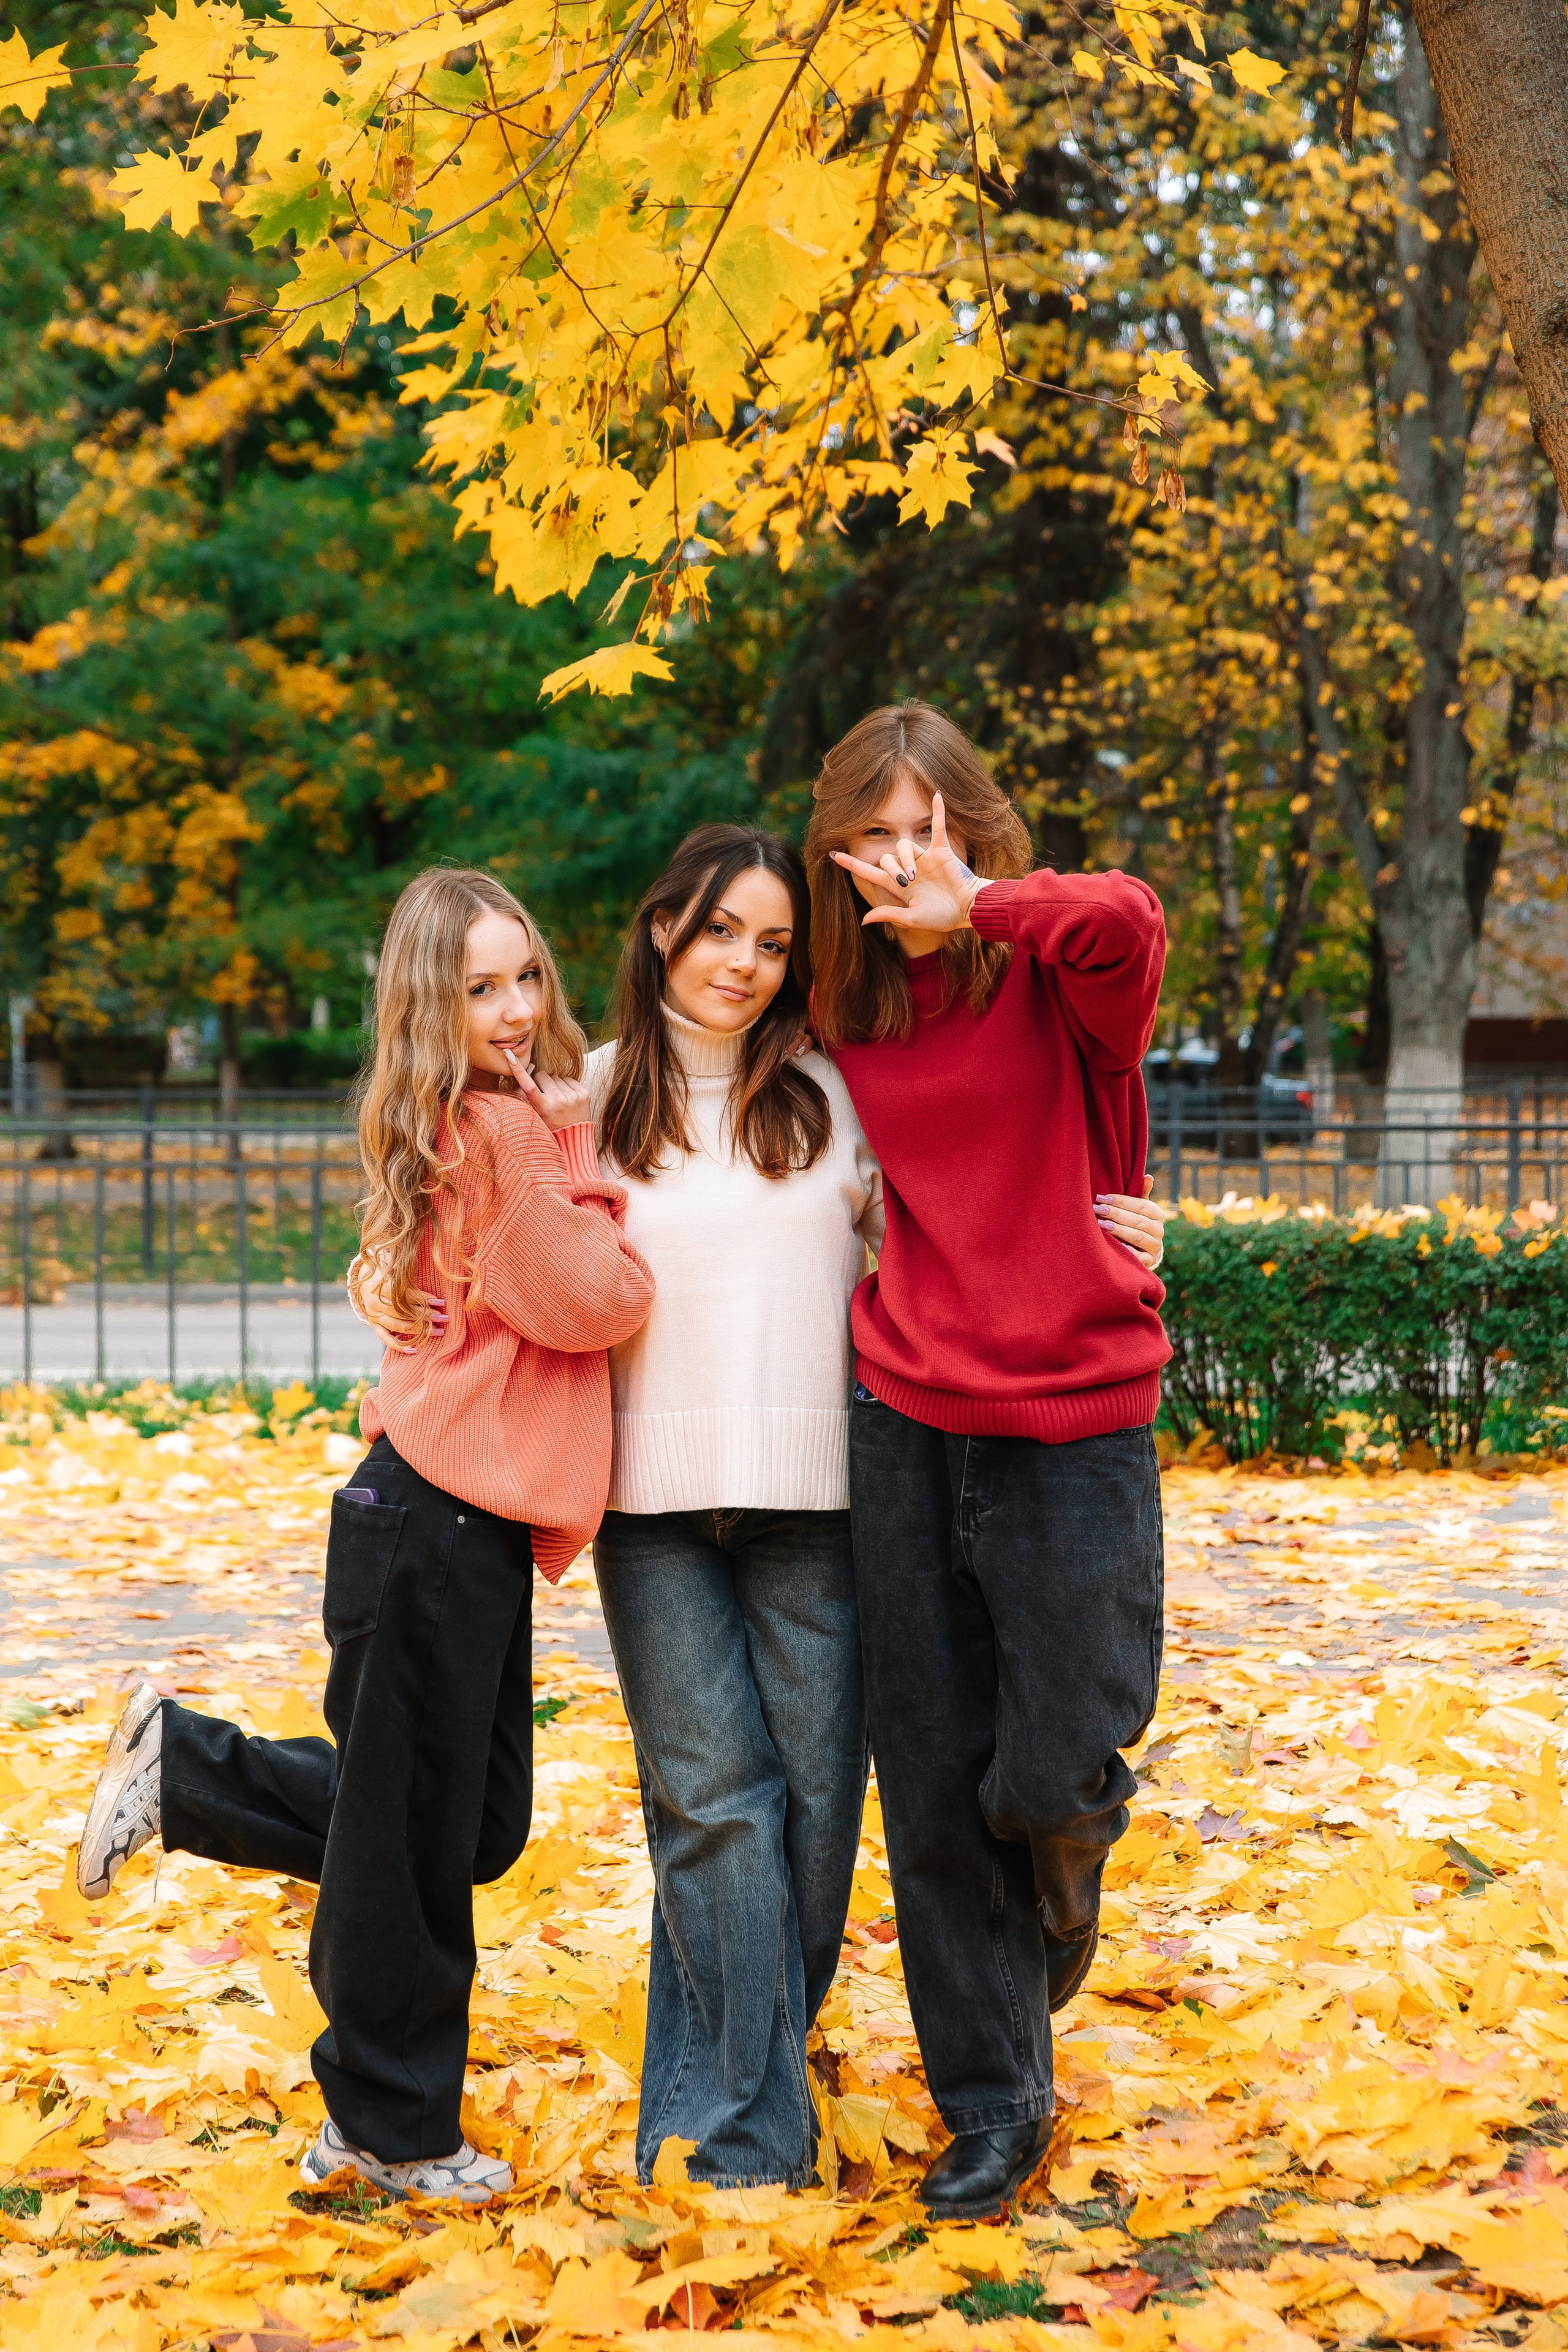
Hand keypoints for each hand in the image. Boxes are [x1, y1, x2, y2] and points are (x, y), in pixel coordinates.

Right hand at [356, 1260, 447, 1355]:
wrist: (367, 1284)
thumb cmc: (389, 1278)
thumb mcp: (401, 1278)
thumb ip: (417, 1289)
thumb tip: (439, 1302)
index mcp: (382, 1287)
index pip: (407, 1296)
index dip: (425, 1300)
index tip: (441, 1303)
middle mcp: (376, 1303)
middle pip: (404, 1312)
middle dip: (426, 1315)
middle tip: (444, 1318)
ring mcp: (374, 1316)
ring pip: (398, 1326)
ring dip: (420, 1330)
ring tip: (438, 1331)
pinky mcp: (375, 1325)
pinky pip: (386, 1339)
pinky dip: (399, 1346)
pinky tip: (414, 1350)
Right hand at [507, 1052, 591, 1132]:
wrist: (574, 1138)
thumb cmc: (551, 1127)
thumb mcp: (535, 1116)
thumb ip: (525, 1099)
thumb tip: (519, 1078)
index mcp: (544, 1107)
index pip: (528, 1085)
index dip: (518, 1070)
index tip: (510, 1056)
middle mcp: (559, 1100)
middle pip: (543, 1075)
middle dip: (541, 1082)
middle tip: (544, 1095)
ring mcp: (573, 1096)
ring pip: (556, 1076)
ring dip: (554, 1084)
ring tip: (557, 1099)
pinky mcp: (584, 1093)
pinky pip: (569, 1079)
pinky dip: (566, 1085)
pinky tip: (566, 1097)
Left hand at [830, 793, 985, 934]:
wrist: (968, 908)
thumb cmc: (943, 916)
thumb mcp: (912, 918)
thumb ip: (889, 915)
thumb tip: (863, 920)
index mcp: (900, 887)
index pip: (869, 872)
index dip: (852, 864)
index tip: (832, 855)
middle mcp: (909, 870)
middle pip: (886, 858)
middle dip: (892, 870)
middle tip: (906, 882)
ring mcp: (925, 858)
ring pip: (904, 846)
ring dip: (906, 860)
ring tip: (915, 875)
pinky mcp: (941, 850)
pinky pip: (937, 827)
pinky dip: (938, 811)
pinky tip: (936, 794)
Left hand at [1096, 1177, 1165, 1270]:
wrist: (1144, 1250)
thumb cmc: (1136, 1223)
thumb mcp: (1140, 1208)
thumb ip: (1141, 1193)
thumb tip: (1148, 1177)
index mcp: (1157, 1214)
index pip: (1140, 1205)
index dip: (1121, 1201)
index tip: (1102, 1198)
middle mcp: (1159, 1230)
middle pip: (1138, 1220)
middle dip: (1116, 1214)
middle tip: (1098, 1209)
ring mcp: (1155, 1246)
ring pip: (1138, 1237)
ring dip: (1119, 1230)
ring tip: (1101, 1224)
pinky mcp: (1150, 1261)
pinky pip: (1141, 1257)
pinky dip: (1130, 1252)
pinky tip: (1117, 1246)